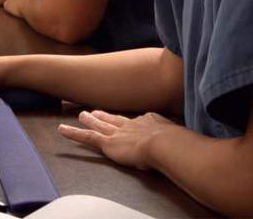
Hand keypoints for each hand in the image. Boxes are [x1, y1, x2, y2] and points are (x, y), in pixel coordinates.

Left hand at [59, 110, 176, 170]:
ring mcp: (119, 132)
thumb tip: (195, 146)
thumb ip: (185, 140)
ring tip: (82, 115)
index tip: (134, 120)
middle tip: (97, 110)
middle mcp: (132, 124)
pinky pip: (86, 136)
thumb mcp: (185, 139)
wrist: (166, 145)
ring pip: (100, 124)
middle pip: (116, 118)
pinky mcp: (108, 142)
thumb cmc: (180, 146)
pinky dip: (73, 133)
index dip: (134, 121)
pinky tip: (62, 130)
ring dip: (90, 119)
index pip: (141, 120)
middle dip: (106, 114)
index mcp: (151, 121)